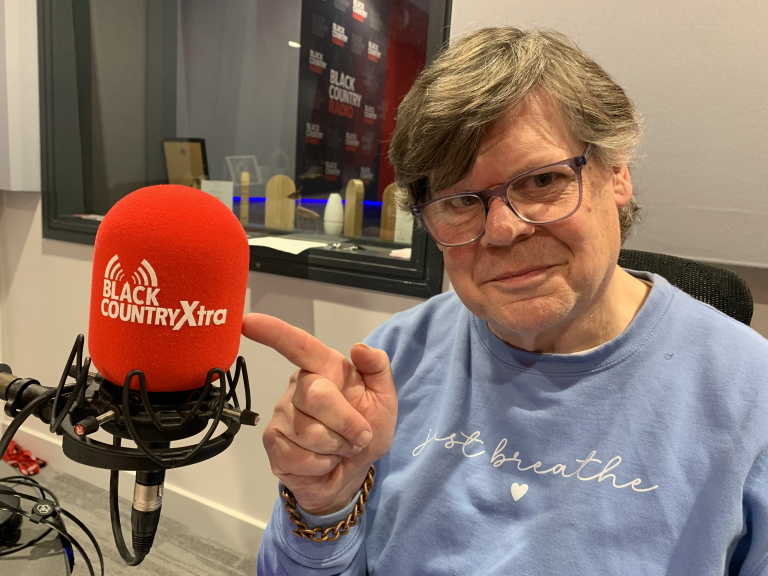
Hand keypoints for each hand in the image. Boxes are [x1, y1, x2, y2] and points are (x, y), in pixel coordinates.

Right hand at [242, 313, 397, 514]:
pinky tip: (323, 461)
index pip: (299, 346)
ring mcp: (280, 415)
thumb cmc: (367, 427)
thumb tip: (360, 348)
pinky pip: (300, 457)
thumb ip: (378, 368)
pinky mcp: (272, 444)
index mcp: (324, 368)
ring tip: (339, 448)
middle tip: (359, 437)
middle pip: (317, 395)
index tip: (249, 322)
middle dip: (347, 423)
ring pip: (310, 432)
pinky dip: (322, 465)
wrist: (355, 470)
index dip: (275, 333)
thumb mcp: (384, 398)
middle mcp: (297, 386)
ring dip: (337, 447)